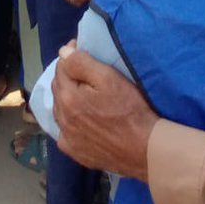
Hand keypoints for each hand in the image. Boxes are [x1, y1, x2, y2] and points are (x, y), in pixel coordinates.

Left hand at [52, 45, 156, 180]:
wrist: (145, 149)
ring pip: (60, 110)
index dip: (70, 56)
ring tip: (84, 95)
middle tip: (86, 73)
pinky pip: (65, 132)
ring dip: (67, 99)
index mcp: (68, 97)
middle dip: (68, 77)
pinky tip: (82, 121)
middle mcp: (62, 119)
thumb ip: (81, 63)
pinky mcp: (76, 152)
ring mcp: (68, 138)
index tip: (82, 51)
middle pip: (59, 89)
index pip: (61, 68)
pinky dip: (69, 122)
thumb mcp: (109, 78)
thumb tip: (63, 52)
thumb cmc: (129, 109)